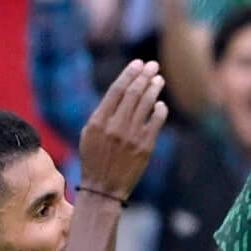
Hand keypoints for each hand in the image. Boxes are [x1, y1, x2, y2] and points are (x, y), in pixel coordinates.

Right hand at [77, 59, 168, 201]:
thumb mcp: (90, 133)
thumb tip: (122, 93)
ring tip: (159, 79)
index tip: (138, 64)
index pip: (117, 89)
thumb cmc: (95, 158)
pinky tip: (160, 104)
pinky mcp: (145, 147)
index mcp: (98, 120)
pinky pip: (156, 122)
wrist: (104, 187)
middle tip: (153, 65)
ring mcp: (131, 136)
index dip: (129, 74)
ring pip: (146, 104)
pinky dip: (160, 110)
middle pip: (134, 93)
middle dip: (144, 76)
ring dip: (154, 89)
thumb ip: (103, 113)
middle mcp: (115, 126)